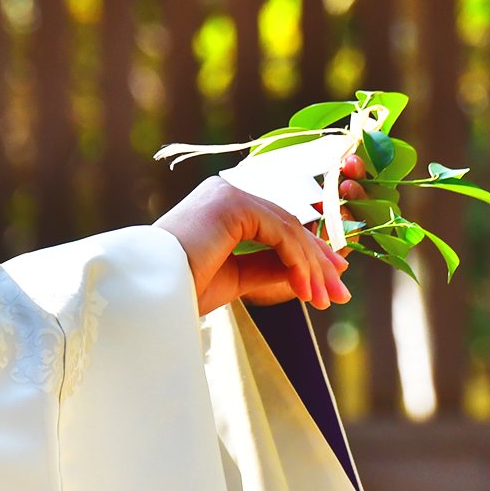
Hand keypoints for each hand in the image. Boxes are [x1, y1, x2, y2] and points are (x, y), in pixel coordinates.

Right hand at [154, 175, 351, 315]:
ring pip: (289, 227)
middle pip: (288, 223)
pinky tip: (305, 289)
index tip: (330, 282)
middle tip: (338, 294)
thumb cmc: (180, 289)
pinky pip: (280, 231)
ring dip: (311, 266)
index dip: (308, 251)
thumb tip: (306, 270)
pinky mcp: (233, 203)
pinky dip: (298, 261)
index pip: (277, 223)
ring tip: (323, 299)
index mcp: (221, 206)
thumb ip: (268, 266)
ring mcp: (228, 192)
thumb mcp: (236, 277)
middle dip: (317, 261)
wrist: (151, 294)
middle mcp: (225, 191)